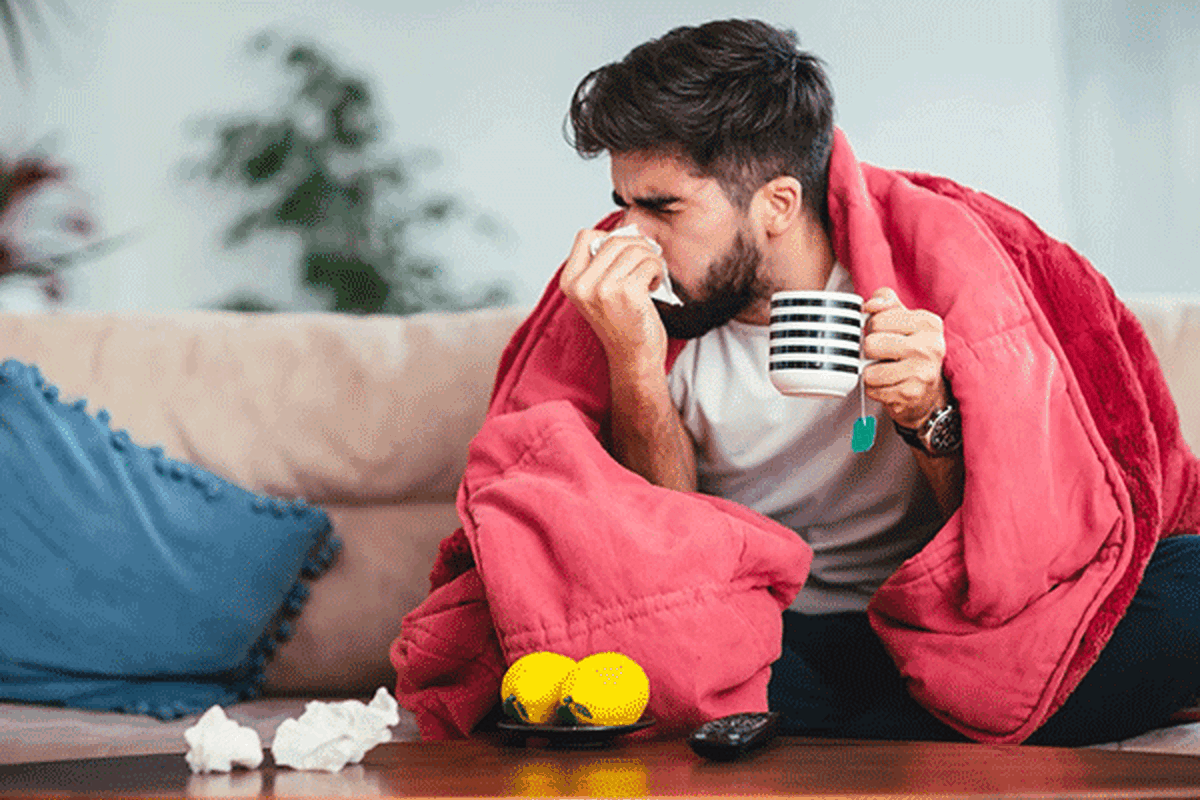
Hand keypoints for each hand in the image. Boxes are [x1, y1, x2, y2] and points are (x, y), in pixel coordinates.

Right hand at [559, 228, 669, 376]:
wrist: (633, 358)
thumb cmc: (621, 322)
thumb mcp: (598, 291)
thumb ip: (602, 263)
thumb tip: (628, 230)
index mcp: (570, 281)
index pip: (586, 235)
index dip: (610, 239)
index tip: (623, 256)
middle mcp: (582, 285)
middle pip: (615, 240)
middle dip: (637, 247)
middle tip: (645, 265)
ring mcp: (603, 289)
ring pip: (636, 249)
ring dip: (650, 260)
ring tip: (650, 278)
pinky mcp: (627, 294)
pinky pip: (650, 263)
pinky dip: (658, 271)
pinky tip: (654, 286)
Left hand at [861, 287, 947, 428]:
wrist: (927, 389)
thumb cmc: (911, 350)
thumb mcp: (903, 318)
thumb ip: (885, 302)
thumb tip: (871, 305)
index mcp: (928, 323)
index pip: (877, 320)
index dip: (872, 327)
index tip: (883, 333)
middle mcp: (930, 347)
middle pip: (871, 344)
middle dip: (870, 350)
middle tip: (882, 353)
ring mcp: (922, 372)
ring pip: (869, 371)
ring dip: (870, 372)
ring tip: (885, 369)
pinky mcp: (911, 394)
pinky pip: (872, 390)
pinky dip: (874, 389)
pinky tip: (888, 384)